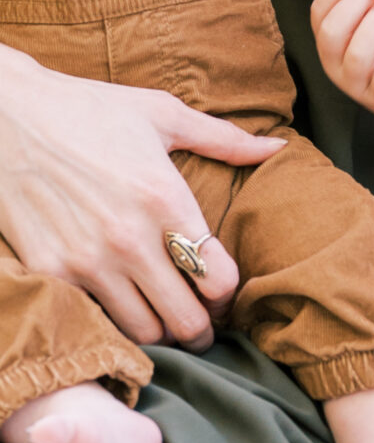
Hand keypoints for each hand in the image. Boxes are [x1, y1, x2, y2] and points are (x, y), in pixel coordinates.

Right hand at [0, 46, 285, 350]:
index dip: (228, 293)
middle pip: (185, 321)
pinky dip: (114, 321)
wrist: (8, 113)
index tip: (222, 289)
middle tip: (201, 321)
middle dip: (202, 327)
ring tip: (163, 314)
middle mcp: (129, 237)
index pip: (218, 279)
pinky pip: (96, 320)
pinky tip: (120, 302)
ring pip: (143, 333)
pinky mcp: (49, 272)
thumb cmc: (90, 109)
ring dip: (161, 331)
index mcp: (164, 197)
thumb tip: (277, 147)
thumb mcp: (162, 114)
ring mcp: (85, 260)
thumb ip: (224, 138)